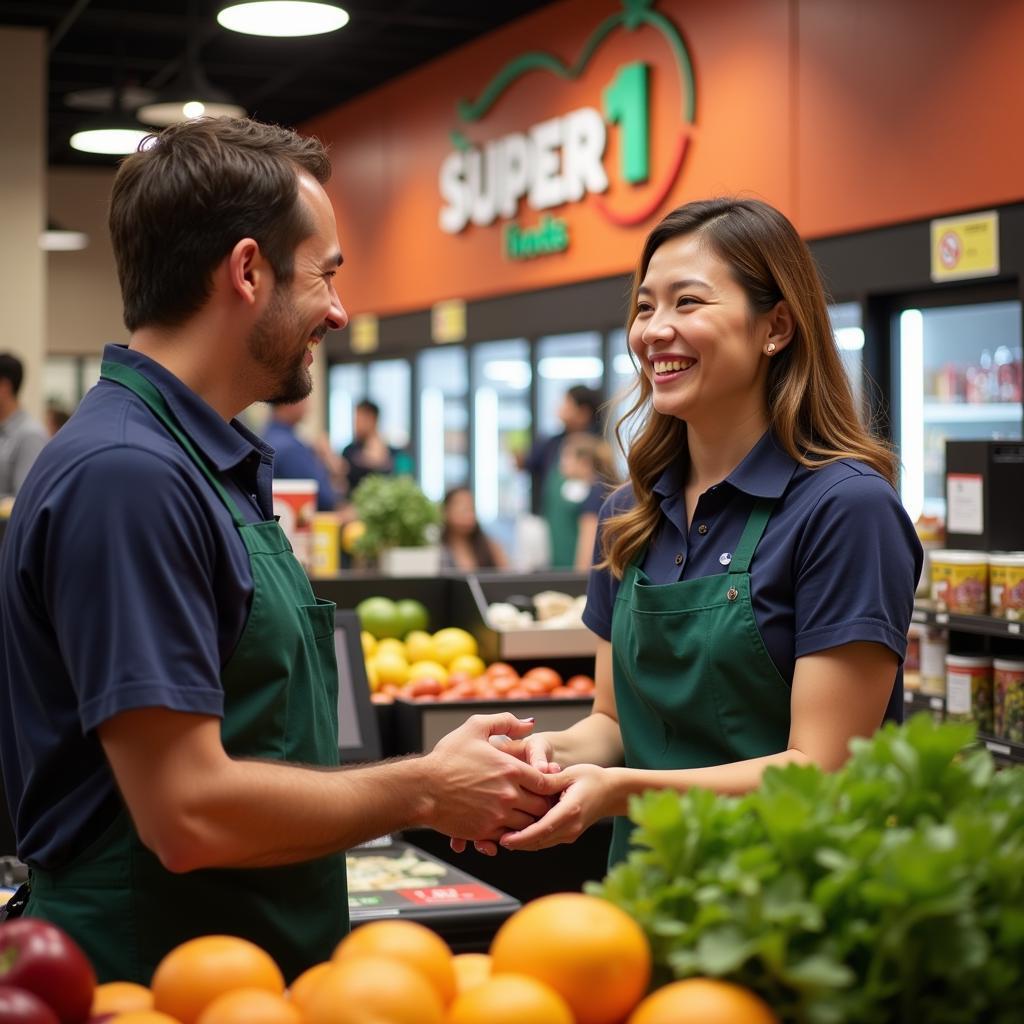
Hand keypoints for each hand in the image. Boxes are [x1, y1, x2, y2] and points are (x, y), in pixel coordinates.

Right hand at [423, 714, 557, 846]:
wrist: (422, 787)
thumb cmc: (447, 757)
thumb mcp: (475, 728)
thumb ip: (506, 722)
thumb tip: (530, 724)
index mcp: (511, 769)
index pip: (546, 781)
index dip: (549, 783)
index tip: (543, 783)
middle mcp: (509, 794)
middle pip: (542, 807)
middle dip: (543, 804)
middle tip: (539, 801)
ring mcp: (497, 815)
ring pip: (529, 825)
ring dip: (529, 821)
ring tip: (524, 814)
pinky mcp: (484, 832)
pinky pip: (509, 838)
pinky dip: (512, 833)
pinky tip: (506, 824)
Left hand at [498, 764, 614, 851]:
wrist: (611, 792)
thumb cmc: (591, 778)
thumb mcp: (570, 773)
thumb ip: (549, 780)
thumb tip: (529, 779)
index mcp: (570, 811)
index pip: (542, 829)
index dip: (521, 837)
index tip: (503, 839)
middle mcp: (570, 827)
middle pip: (538, 841)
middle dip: (516, 842)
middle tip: (492, 838)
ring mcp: (570, 834)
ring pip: (540, 844)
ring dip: (521, 843)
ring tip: (498, 836)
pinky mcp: (567, 835)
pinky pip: (546, 840)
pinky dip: (530, 839)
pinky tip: (514, 832)